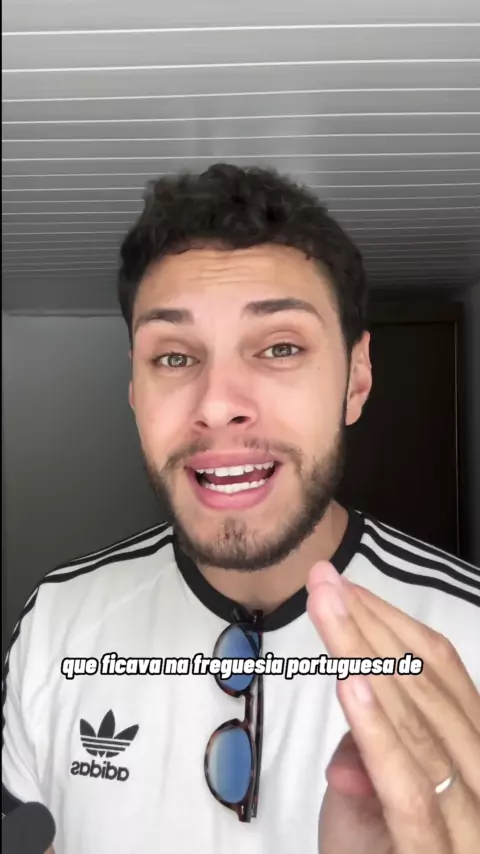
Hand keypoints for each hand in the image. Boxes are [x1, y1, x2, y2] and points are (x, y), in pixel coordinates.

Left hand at [306, 561, 479, 853]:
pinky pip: (411, 787)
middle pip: (427, 686)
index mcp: (472, 750)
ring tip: (330, 611)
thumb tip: (351, 714)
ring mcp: (469, 817)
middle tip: (323, 581)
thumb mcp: (369, 808)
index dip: (391, 623)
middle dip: (370, 627)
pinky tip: (352, 686)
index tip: (342, 586)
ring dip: (367, 659)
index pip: (440, 671)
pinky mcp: (437, 853)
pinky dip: (380, 733)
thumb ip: (365, 758)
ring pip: (418, 723)